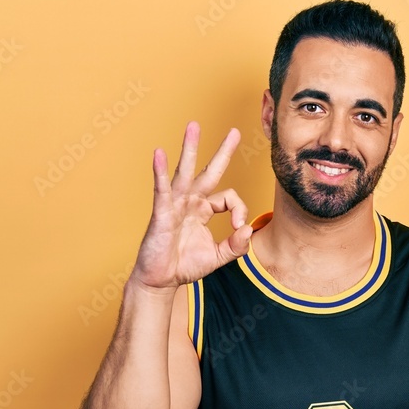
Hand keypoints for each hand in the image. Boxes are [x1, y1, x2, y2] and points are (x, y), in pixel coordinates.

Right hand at [130, 122, 250, 291]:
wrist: (160, 281)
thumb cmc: (185, 265)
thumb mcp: (218, 257)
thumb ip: (236, 246)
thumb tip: (248, 230)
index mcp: (204, 210)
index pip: (229, 198)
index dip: (239, 210)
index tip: (238, 228)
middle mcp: (191, 202)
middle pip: (209, 172)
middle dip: (222, 151)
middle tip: (234, 131)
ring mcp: (175, 205)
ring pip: (185, 172)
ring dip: (190, 149)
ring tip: (193, 127)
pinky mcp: (162, 213)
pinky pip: (162, 189)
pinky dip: (161, 172)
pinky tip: (160, 154)